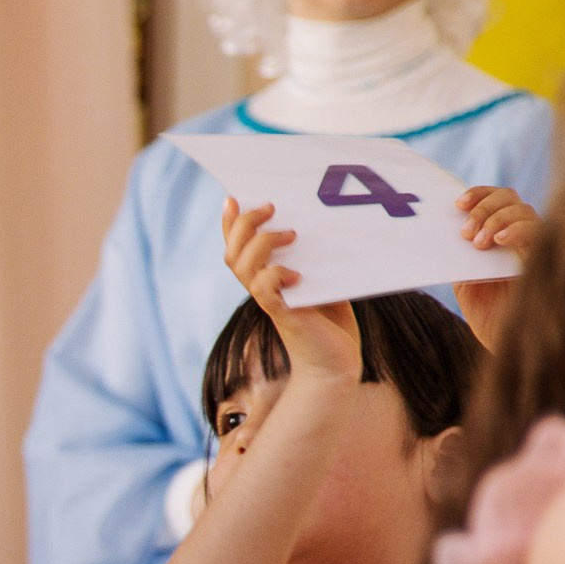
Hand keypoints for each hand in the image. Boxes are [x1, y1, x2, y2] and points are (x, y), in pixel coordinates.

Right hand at [221, 197, 359, 379]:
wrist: (336, 365)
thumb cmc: (333, 325)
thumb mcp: (325, 281)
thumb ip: (316, 259)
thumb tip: (321, 225)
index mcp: (266, 279)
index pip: (237, 248)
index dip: (229, 224)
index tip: (233, 198)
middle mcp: (261, 289)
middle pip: (233, 253)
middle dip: (244, 224)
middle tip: (271, 207)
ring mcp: (270, 302)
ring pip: (243, 267)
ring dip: (261, 244)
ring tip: (291, 234)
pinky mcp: (284, 315)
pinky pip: (264, 290)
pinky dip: (275, 276)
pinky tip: (297, 275)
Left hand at [454, 186, 540, 350]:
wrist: (509, 347)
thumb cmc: (490, 317)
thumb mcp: (466, 284)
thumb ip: (461, 257)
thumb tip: (447, 229)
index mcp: (502, 237)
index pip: (497, 199)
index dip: (480, 194)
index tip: (458, 204)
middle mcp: (522, 237)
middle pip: (510, 197)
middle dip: (484, 207)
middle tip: (465, 232)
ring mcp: (537, 247)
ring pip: (525, 210)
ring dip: (496, 219)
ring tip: (478, 243)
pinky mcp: (549, 260)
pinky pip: (540, 232)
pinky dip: (518, 229)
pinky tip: (500, 241)